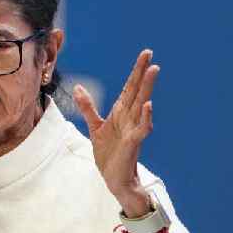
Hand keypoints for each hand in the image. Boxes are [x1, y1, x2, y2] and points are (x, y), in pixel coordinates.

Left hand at [73, 49, 159, 214]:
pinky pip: (141, 128)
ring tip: (153, 71)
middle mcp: (130, 118)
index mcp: (121, 113)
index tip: (145, 54)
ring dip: (147, 88)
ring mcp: (133, 129)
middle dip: (143, 73)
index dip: (136, 71)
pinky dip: (146, 117)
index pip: (130, 88)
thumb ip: (88, 107)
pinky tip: (148, 105)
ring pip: (141, 105)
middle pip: (137, 91)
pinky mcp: (133, 143)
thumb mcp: (95, 127)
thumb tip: (78, 87)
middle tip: (150, 54)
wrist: (114, 178)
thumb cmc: (109, 154)